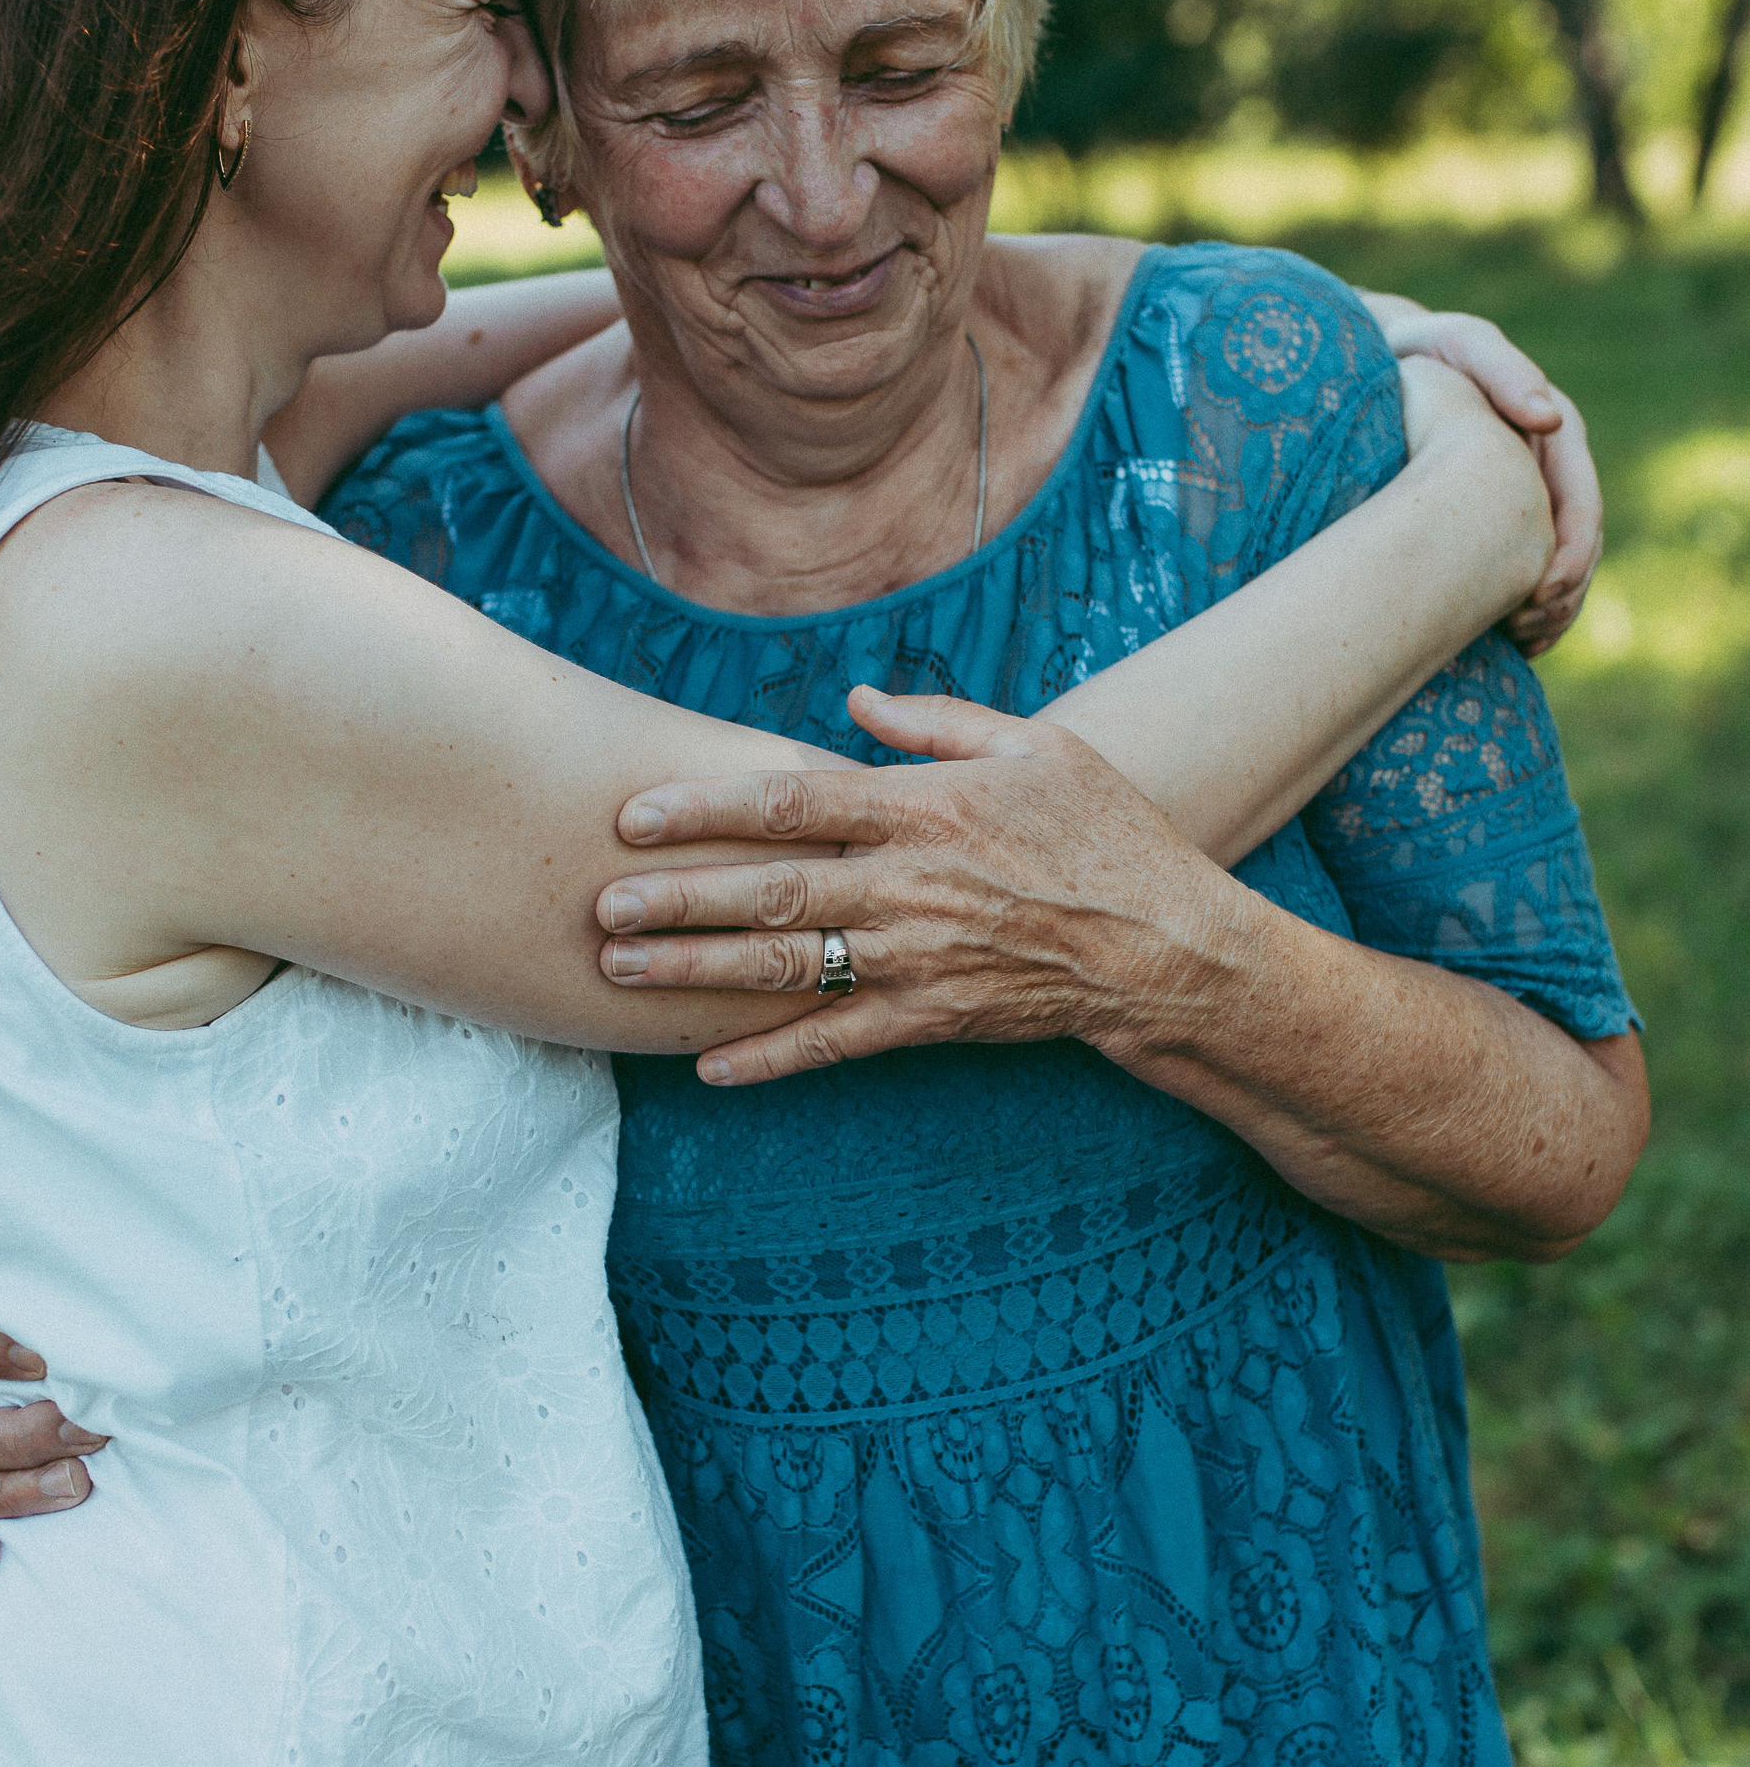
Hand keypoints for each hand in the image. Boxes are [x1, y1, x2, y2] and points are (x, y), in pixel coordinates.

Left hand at [595, 687, 1226, 1088]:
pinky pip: (837, 1043)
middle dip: (678, 901)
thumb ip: (936, 723)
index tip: (632, 815)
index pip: (792, 801)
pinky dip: (771, 1058)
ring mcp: (918, 958)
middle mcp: (909, 885)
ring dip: (697, 973)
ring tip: (621, 971)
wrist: (1169, 948)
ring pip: (787, 968)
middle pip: (771, 891)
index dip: (705, 808)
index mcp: (924, 809)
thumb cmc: (1105, 834)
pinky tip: (707, 1067)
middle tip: (598, 906)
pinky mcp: (933, 1017)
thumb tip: (854, 699)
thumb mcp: (1035, 747)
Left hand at [1362, 291, 1600, 652]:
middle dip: (1563, 591)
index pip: (1581, 502)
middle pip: (1577, 542)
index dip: (1572, 551)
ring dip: (1550, 609)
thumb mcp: (1456, 343)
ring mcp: (1522, 494)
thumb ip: (1502, 370)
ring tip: (1525, 643)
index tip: (1544, 590)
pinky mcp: (1494, 518)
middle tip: (1530, 630)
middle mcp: (1546, 467)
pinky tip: (1509, 641)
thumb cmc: (1417, 348)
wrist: (1381, 362)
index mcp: (1552, 430)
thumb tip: (1549, 417)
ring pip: (1555, 563)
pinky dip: (1523, 607)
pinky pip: (1521, 570)